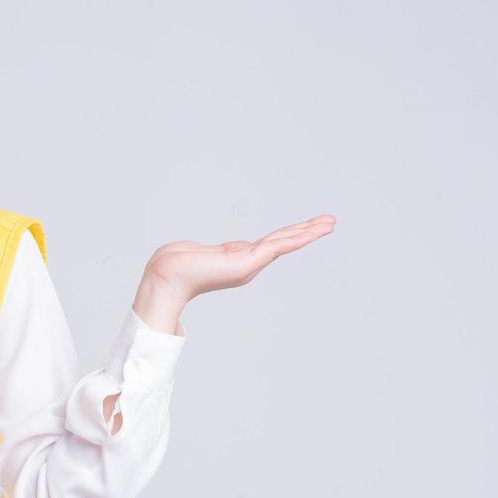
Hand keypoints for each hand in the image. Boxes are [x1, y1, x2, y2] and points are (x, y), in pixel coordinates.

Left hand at [132, 214, 336, 332]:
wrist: (167, 275)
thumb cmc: (176, 264)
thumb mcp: (204, 252)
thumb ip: (219, 251)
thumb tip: (221, 251)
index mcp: (239, 259)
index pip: (271, 243)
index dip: (291, 233)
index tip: (308, 226)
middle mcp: (248, 263)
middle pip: (284, 242)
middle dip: (307, 231)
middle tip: (331, 222)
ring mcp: (250, 264)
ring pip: (285, 243)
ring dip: (309, 232)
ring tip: (330, 223)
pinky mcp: (248, 262)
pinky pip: (277, 246)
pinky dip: (297, 238)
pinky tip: (312, 233)